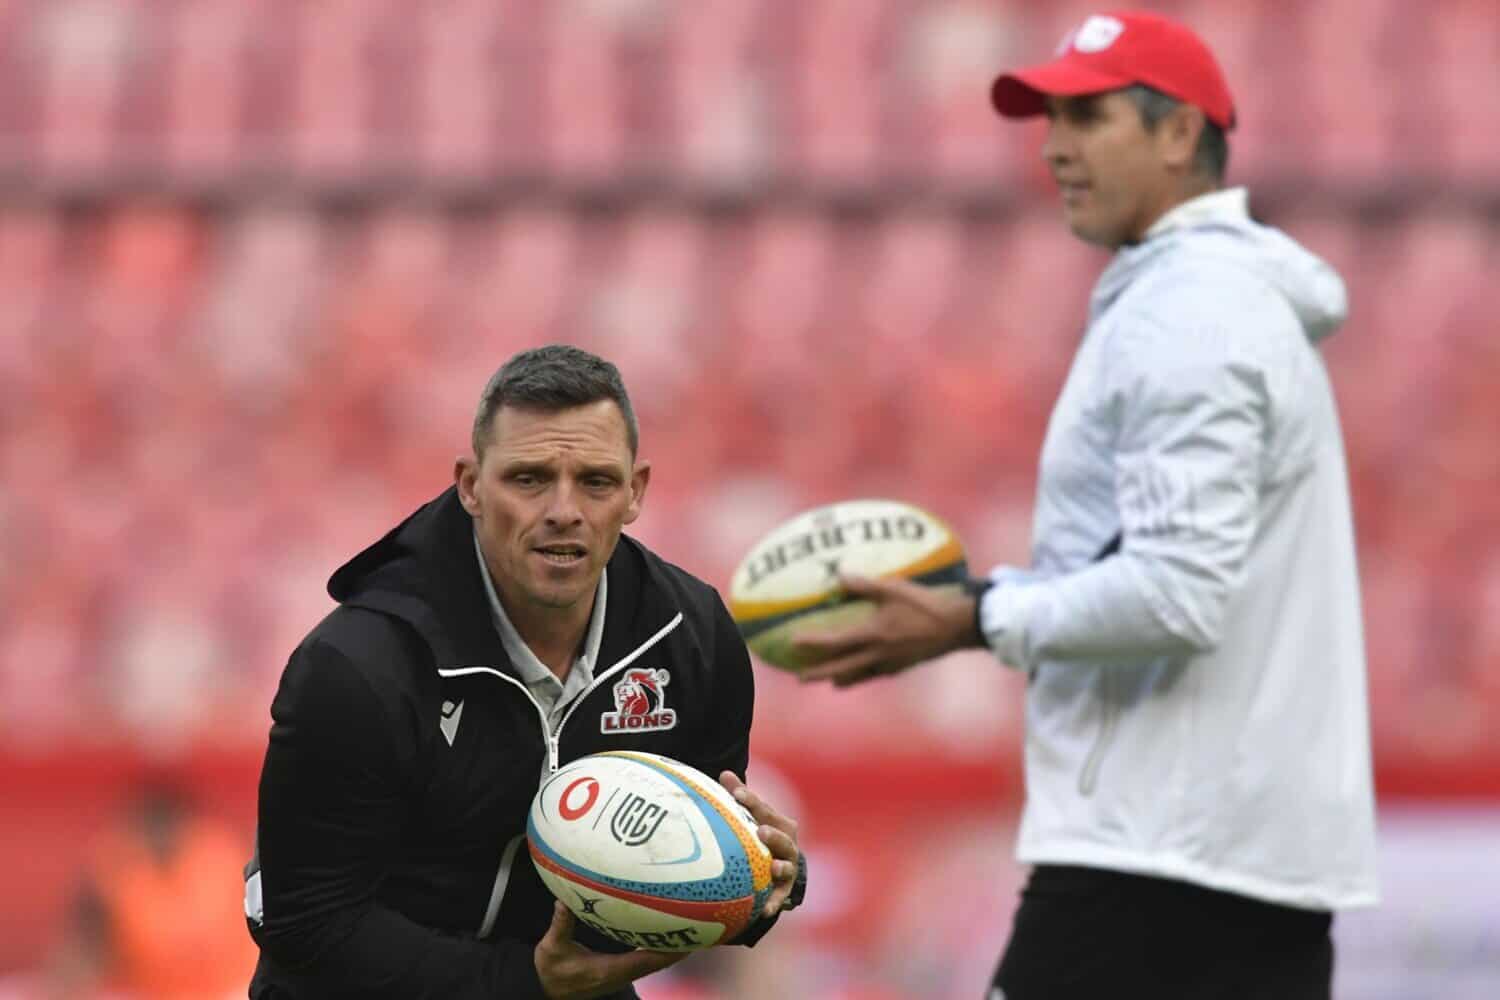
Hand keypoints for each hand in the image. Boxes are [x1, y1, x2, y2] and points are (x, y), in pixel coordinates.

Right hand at [534, 901, 683, 999]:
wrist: (546, 990)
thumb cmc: (551, 971)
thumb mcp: (552, 948)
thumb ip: (560, 925)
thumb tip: (562, 901)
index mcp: (608, 971)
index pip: (645, 962)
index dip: (667, 951)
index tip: (686, 938)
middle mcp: (620, 974)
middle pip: (658, 963)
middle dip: (678, 947)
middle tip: (699, 926)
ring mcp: (622, 975)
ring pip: (654, 963)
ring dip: (671, 948)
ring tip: (689, 927)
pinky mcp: (619, 972)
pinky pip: (647, 961)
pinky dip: (659, 949)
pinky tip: (665, 933)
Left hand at [719, 771, 799, 917]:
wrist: (782, 865)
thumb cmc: (761, 835)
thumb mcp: (752, 816)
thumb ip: (740, 796)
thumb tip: (724, 773)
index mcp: (778, 822)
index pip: (763, 809)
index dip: (750, 800)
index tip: (736, 794)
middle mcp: (787, 843)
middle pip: (782, 836)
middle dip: (774, 833)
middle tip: (761, 830)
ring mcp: (788, 866)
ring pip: (787, 865)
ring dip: (781, 866)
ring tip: (773, 867)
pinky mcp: (785, 889)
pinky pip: (780, 897)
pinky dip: (775, 903)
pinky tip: (765, 910)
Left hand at [795, 575, 976, 686]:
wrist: (959, 627)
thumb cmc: (927, 604)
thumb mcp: (895, 588)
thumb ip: (865, 584)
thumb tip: (839, 575)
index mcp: (873, 636)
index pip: (835, 643)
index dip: (813, 643)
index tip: (793, 643)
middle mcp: (878, 656)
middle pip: (840, 670)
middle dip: (819, 674)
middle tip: (799, 677)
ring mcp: (891, 665)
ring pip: (859, 676)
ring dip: (841, 678)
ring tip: (830, 679)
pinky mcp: (904, 667)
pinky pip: (876, 674)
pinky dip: (864, 673)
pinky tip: (865, 668)